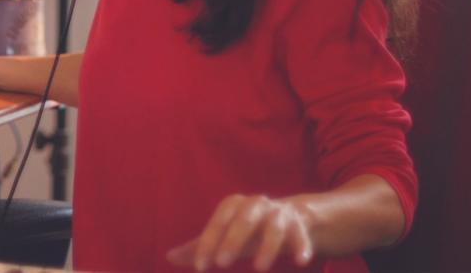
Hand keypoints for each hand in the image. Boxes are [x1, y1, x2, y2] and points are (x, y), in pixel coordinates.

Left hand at [166, 194, 313, 270]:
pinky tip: (300, 261)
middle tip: (222, 263)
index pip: (218, 222)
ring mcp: (279, 213)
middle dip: (232, 241)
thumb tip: (169, 257)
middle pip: (243, 219)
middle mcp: (256, 204)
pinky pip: (301, 234)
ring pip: (274, 226)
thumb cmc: (248, 228)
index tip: (201, 268)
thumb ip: (200, 246)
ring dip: (268, 247)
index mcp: (233, 205)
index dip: (207, 243)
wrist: (289, 217)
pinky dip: (301, 246)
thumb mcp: (224, 235)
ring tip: (260, 268)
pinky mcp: (299, 224)